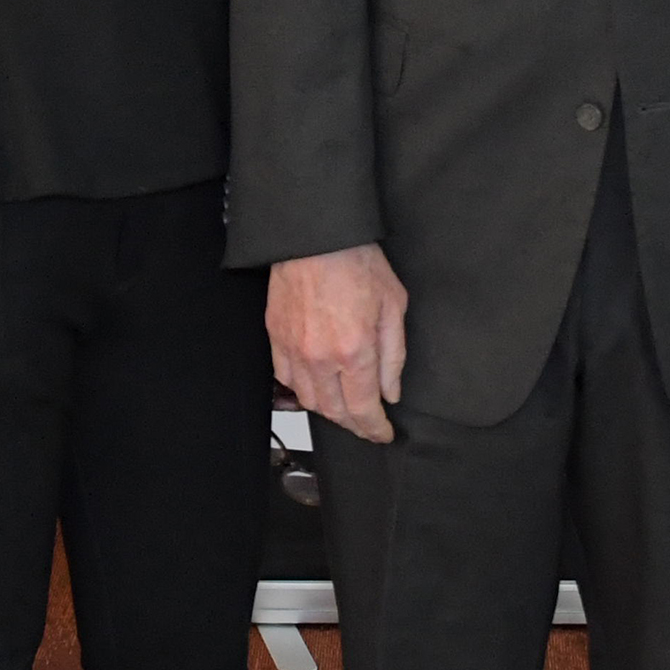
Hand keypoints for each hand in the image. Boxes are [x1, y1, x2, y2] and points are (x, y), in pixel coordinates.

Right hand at [269, 244, 407, 443]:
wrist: (315, 236)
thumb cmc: (356, 261)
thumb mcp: (393, 306)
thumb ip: (393, 355)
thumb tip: (391, 391)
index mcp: (354, 351)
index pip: (363, 409)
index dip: (374, 429)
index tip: (382, 433)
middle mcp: (320, 357)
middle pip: (334, 412)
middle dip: (353, 424)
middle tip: (366, 424)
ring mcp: (294, 349)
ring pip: (308, 401)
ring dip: (328, 411)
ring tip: (343, 408)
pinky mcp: (276, 337)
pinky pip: (285, 378)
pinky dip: (302, 390)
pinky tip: (316, 386)